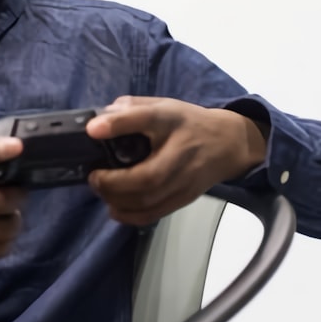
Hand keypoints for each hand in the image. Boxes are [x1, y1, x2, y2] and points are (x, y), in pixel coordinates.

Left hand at [86, 96, 266, 225]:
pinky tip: (115, 206)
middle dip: (112, 182)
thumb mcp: (163, 106)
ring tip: (102, 189)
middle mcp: (180, 153)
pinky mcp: (183, 199)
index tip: (92, 130)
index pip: (147, 118)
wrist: (228, 143)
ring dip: (117, 199)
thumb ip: (131, 109)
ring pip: (147, 201)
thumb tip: (99, 122)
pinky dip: (129, 215)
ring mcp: (184, 181)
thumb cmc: (188, 123)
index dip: (119, 123)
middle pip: (146, 176)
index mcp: (172, 121)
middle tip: (94, 176)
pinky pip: (153, 214)